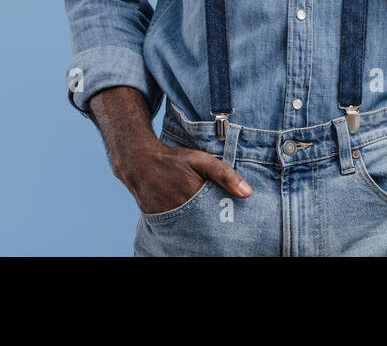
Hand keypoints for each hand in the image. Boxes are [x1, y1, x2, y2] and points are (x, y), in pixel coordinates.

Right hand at [112, 137, 251, 214]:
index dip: (225, 220)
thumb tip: (248, 193)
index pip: (216, 218)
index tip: (233, 221)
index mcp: (193, 199)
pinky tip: (190, 218)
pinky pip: (175, 227)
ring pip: (189, 228)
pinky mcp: (158, 221)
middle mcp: (179, 213)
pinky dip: (184, 224)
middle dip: (213, 226)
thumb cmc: (173, 160)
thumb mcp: (202, 161)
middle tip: (222, 226)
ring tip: (206, 222)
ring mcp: (167, 219)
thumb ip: (225, 175)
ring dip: (198, 226)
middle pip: (203, 226)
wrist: (139, 162)